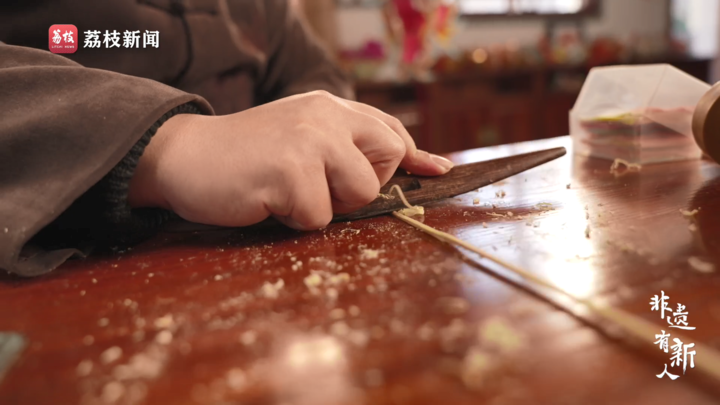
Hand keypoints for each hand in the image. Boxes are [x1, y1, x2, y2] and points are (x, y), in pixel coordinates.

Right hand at [128, 91, 452, 229]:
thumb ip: (352, 147)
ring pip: (360, 192)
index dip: (413, 157)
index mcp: (330, 107)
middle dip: (363, 185)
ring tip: (288, 190)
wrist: (185, 156)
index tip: (435, 171)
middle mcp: (325, 116)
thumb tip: (425, 165)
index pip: (392, 130)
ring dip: (327, 205)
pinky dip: (294, 219)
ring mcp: (308, 141)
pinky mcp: (289, 171)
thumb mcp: (304, 139)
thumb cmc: (249, 157)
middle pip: (389, 158)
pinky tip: (267, 199)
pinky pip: (318, 217)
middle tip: (319, 184)